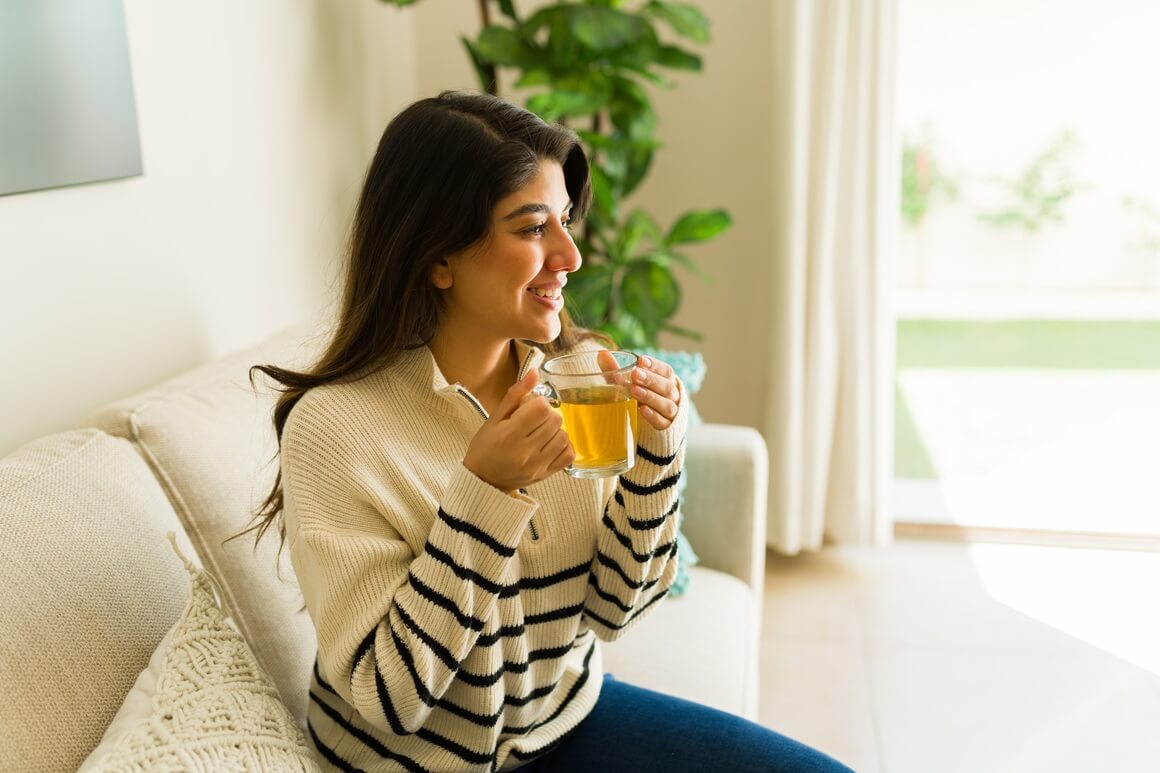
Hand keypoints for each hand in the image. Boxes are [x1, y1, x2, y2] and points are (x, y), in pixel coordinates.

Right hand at [463, 369, 573, 493]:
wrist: (483, 480)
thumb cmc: (486, 447)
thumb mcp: (494, 418)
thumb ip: (516, 394)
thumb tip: (535, 372)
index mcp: (509, 435)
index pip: (541, 408)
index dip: (538, 402)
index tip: (529, 408)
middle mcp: (525, 452)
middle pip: (555, 420)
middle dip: (547, 415)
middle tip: (534, 420)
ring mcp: (537, 465)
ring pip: (564, 435)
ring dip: (555, 430)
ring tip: (541, 432)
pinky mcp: (546, 475)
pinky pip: (569, 454)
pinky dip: (563, 445)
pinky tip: (550, 443)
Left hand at [621, 353, 680, 430]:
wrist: (651, 423)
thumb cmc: (640, 396)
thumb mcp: (629, 383)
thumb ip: (617, 370)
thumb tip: (602, 353)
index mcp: (667, 380)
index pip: (665, 370)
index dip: (654, 365)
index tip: (641, 360)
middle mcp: (672, 395)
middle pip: (666, 386)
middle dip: (650, 380)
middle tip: (635, 374)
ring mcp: (671, 412)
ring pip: (666, 404)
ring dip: (650, 396)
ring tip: (635, 391)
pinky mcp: (666, 427)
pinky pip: (662, 422)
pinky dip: (653, 416)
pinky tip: (642, 410)